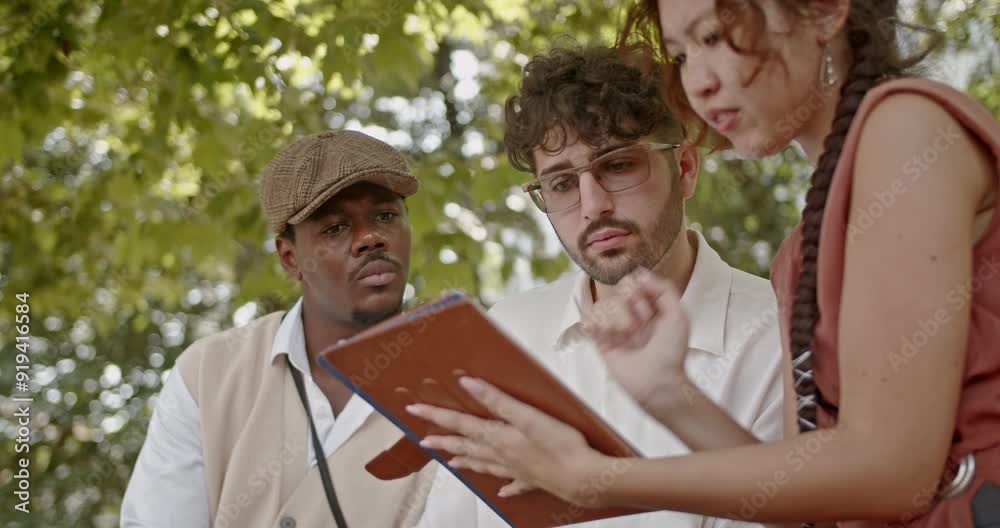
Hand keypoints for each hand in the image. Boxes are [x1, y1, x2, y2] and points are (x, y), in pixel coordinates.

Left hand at [406, 377, 613, 505]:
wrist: (583, 478)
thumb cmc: (558, 444)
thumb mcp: (527, 415)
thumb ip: (497, 400)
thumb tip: (468, 384)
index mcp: (497, 438)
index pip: (460, 424)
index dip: (436, 415)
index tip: (414, 410)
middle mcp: (501, 456)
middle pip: (466, 447)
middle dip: (444, 442)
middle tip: (424, 441)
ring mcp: (516, 470)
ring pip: (484, 465)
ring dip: (467, 462)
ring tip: (452, 463)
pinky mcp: (533, 480)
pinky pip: (514, 484)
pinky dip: (506, 486)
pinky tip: (503, 490)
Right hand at [583, 268, 692, 408]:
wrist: (657, 383)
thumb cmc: (671, 351)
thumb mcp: (678, 316)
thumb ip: (664, 290)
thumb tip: (639, 273)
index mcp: (651, 309)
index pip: (636, 284)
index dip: (640, 290)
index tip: (648, 305)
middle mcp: (632, 316)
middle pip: (618, 292)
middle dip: (628, 305)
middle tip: (637, 324)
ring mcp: (615, 329)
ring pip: (603, 305)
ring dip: (615, 318)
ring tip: (624, 335)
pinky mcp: (601, 343)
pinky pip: (589, 322)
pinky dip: (596, 324)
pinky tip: (608, 334)